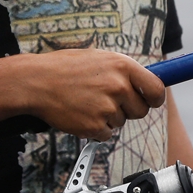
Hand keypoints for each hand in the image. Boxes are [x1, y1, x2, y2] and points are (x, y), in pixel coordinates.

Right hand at [24, 49, 165, 140]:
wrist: (37, 82)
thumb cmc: (65, 68)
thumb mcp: (99, 58)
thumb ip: (123, 71)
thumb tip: (144, 82)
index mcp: (122, 66)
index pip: (156, 88)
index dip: (155, 97)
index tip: (152, 100)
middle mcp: (118, 86)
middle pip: (141, 110)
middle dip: (128, 108)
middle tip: (108, 100)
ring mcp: (107, 107)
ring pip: (121, 122)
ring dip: (108, 117)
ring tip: (87, 102)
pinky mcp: (94, 126)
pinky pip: (106, 134)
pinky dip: (95, 128)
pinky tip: (81, 113)